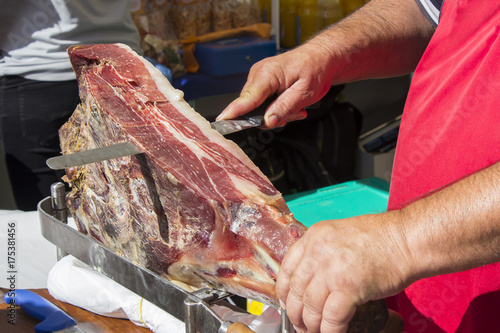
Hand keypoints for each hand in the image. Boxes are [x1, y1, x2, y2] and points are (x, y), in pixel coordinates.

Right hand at [217, 42, 335, 128]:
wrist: (322, 56)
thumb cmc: (316, 69)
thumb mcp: (304, 93)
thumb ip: (285, 108)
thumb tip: (268, 122)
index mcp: (267, 75)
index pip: (246, 99)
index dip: (233, 113)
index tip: (222, 122)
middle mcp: (259, 74)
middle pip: (252, 107)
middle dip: (271, 116)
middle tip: (294, 113)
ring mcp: (259, 77)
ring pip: (258, 107)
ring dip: (277, 112)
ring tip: (296, 106)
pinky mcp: (262, 81)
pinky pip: (263, 101)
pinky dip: (276, 106)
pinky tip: (291, 103)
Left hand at [276, 212, 413, 332]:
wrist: (407, 239)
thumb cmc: (381, 238)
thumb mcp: (340, 236)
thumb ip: (322, 253)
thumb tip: (312, 278)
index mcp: (314, 236)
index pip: (287, 267)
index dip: (284, 290)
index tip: (287, 302)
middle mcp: (317, 251)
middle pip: (295, 290)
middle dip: (296, 312)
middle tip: (300, 324)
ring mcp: (331, 269)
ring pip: (310, 307)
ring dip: (311, 325)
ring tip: (314, 332)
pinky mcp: (348, 287)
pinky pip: (331, 318)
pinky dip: (330, 331)